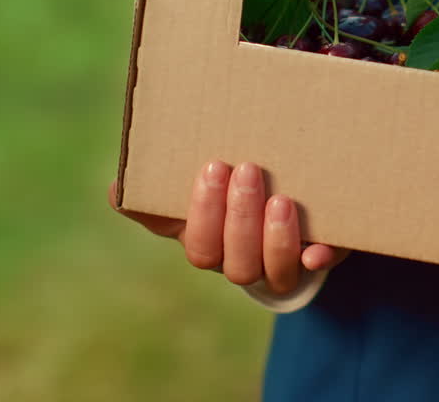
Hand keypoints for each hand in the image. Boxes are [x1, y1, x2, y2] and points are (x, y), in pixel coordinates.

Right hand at [109, 160, 347, 293]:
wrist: (294, 195)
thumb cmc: (232, 181)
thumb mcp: (203, 178)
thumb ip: (162, 180)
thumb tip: (117, 191)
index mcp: (209, 240)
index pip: (197, 243)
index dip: (202, 212)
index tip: (212, 166)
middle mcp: (241, 260)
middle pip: (233, 261)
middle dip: (238, 217)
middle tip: (248, 169)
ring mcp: (280, 264)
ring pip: (272, 271)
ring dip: (275, 239)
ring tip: (282, 199)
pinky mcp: (320, 255)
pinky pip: (318, 268)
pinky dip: (318, 259)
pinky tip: (317, 250)